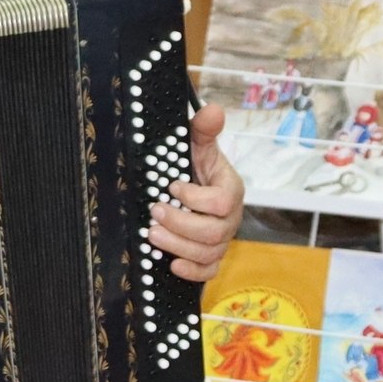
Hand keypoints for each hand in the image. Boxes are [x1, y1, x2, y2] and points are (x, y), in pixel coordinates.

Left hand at [153, 103, 243, 283]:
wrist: (191, 189)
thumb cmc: (194, 168)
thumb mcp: (197, 147)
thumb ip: (203, 131)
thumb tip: (212, 109)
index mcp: (230, 190)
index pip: (223, 201)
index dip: (197, 197)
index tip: (173, 186)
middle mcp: (229, 218)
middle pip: (215, 231)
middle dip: (182, 224)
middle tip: (154, 212)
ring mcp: (220, 239)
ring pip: (208, 253)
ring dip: (178, 245)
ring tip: (152, 234)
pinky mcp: (209, 257)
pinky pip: (208, 271)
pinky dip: (191, 271)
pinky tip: (170, 263)